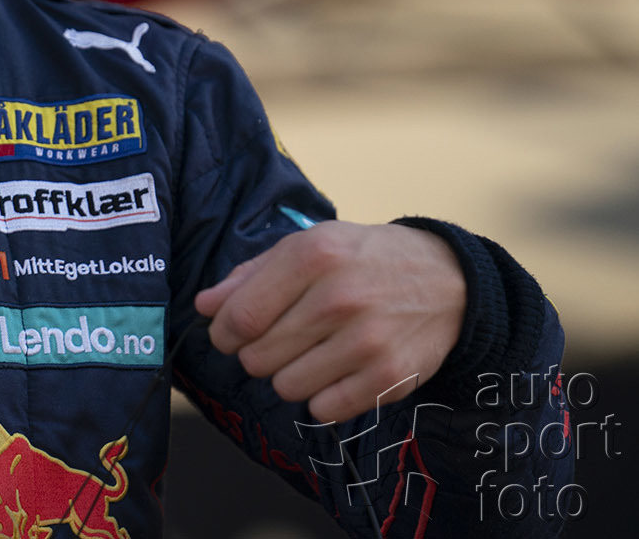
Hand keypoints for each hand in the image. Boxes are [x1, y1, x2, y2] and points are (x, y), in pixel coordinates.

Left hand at [194, 222, 465, 422]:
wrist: (451, 282)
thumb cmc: (364, 260)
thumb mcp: (309, 246)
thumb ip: (251, 275)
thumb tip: (205, 306)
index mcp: (313, 257)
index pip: (241, 316)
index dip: (222, 332)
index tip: (227, 334)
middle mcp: (339, 298)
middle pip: (257, 356)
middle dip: (254, 354)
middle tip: (276, 341)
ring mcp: (367, 341)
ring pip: (285, 387)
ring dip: (287, 376)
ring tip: (309, 353)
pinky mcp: (390, 377)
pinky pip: (323, 409)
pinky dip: (321, 397)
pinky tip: (336, 371)